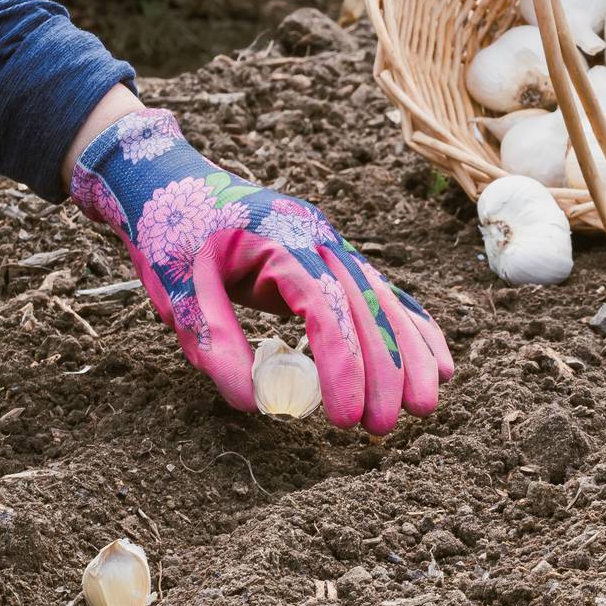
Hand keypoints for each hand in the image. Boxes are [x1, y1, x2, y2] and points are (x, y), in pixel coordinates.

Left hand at [68, 108, 451, 432]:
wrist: (168, 179)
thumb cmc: (169, 236)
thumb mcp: (175, 290)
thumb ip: (213, 341)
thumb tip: (253, 403)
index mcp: (276, 241)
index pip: (324, 308)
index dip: (342, 365)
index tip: (345, 418)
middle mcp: (314, 237)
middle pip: (365, 305)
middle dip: (385, 370)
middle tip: (386, 426)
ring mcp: (329, 242)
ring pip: (382, 298)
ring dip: (407, 354)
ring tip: (425, 407)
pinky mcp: (332, 254)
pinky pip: (379, 289)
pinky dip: (409, 324)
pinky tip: (437, 359)